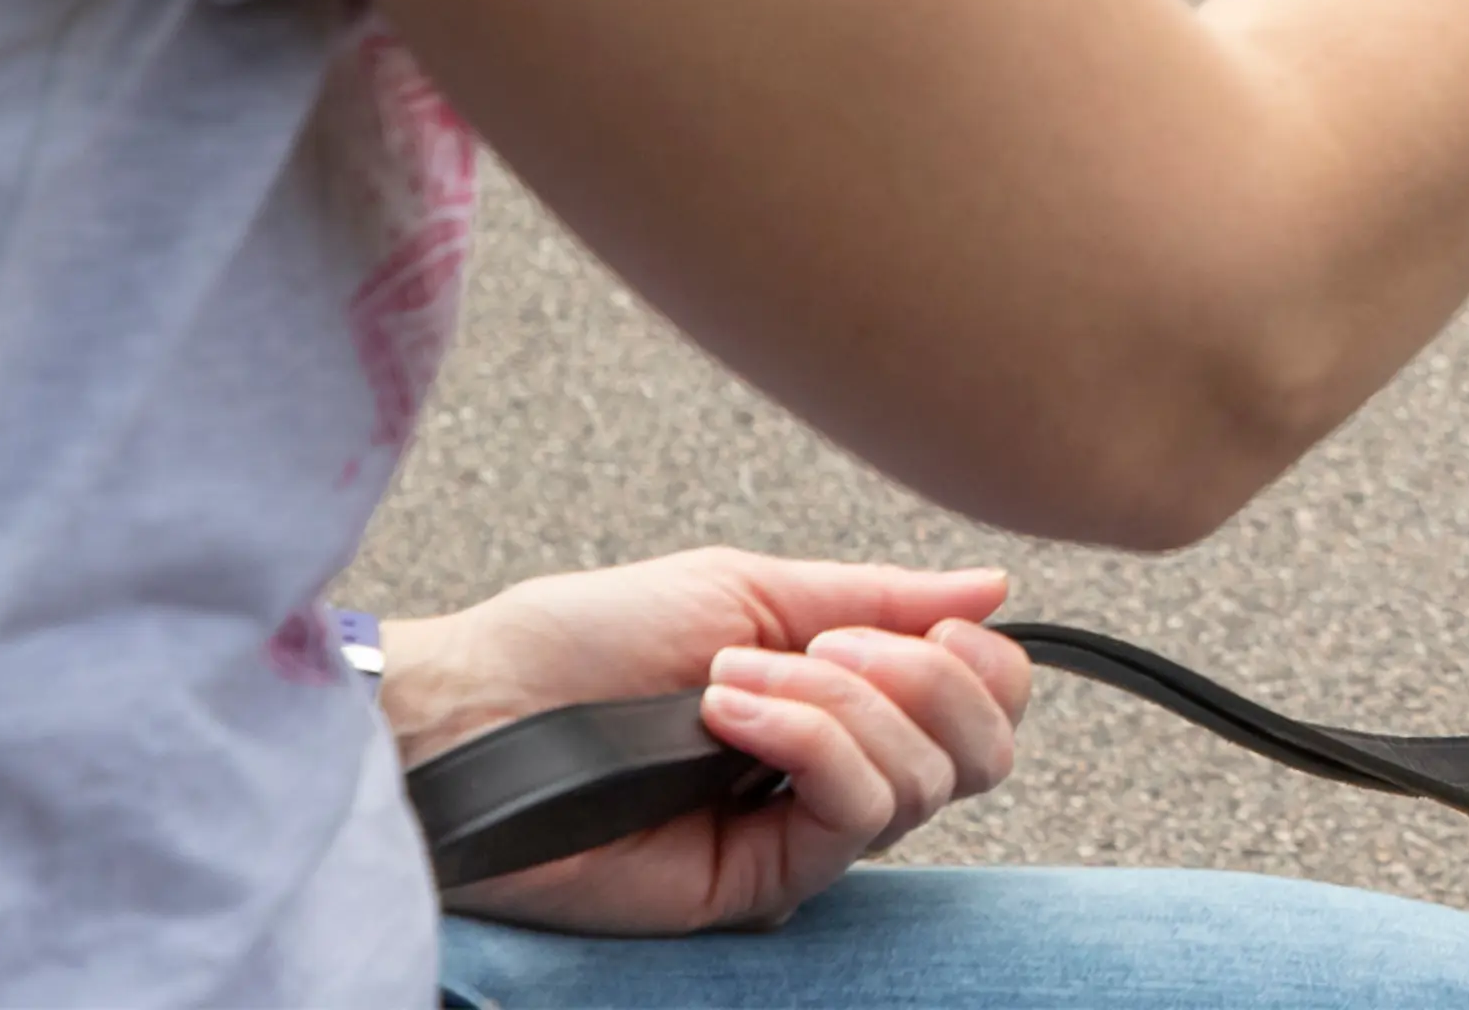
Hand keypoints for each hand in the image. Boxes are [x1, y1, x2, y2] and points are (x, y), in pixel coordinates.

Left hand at [381, 548, 1032, 933]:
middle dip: (931, 679)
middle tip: (831, 646)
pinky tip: (731, 714)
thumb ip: (876, 595)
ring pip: (925, 782)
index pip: (983, 705)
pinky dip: (813, 743)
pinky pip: (854, 814)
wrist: (477, 710)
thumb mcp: (746, 589)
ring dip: (843, 703)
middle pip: (984, 753)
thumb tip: (992, 586)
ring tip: (735, 680)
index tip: (940, 624)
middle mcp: (837, 771)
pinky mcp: (763, 882)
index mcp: (842, 698)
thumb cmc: (580, 644)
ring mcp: (802, 832)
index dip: (984, 665)